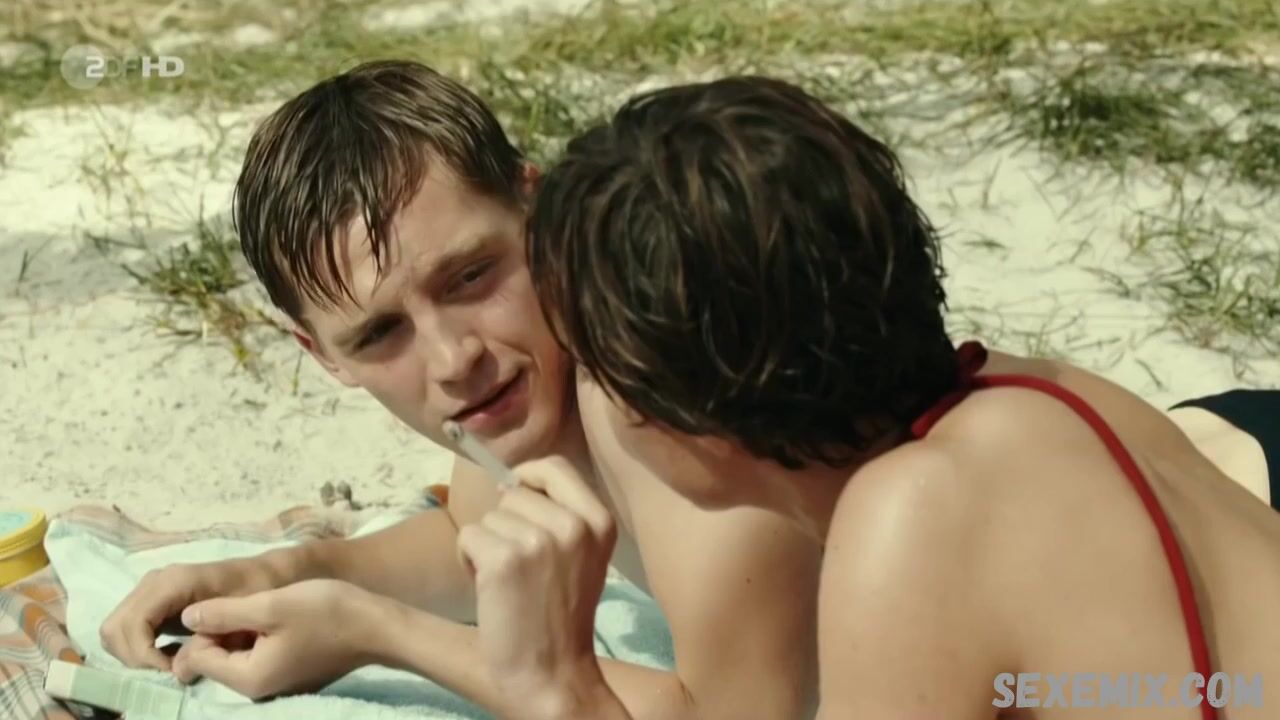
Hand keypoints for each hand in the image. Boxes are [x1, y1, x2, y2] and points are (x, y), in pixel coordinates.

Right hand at [100, 555, 288, 670]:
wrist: (264, 572)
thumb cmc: (255, 589)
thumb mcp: (237, 614)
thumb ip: (205, 638)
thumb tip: (176, 667)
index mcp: (173, 582)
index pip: (133, 624)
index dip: (144, 654)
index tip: (170, 668)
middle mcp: (154, 581)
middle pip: (115, 627)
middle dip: (134, 657)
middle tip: (166, 669)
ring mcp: (150, 587)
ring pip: (115, 627)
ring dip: (132, 652)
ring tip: (165, 663)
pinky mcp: (152, 597)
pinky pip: (127, 625)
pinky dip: (137, 645)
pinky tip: (165, 654)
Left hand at [170, 579, 378, 697]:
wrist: (379, 627)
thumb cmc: (327, 613)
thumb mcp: (271, 605)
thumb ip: (224, 612)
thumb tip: (186, 618)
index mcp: (248, 677)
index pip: (197, 657)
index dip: (208, 625)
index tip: (236, 604)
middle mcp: (257, 689)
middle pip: (215, 658)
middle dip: (224, 628)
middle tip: (254, 604)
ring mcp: (275, 684)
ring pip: (237, 654)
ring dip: (244, 630)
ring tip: (272, 608)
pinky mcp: (289, 674)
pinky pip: (259, 657)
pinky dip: (262, 637)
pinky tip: (286, 619)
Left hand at [456, 456, 620, 718]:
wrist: (552, 671)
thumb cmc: (561, 615)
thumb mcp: (584, 556)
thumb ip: (561, 515)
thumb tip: (510, 482)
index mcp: (599, 521)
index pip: (555, 467)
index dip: (528, 475)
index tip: (516, 495)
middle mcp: (574, 525)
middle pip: (514, 494)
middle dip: (506, 524)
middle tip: (520, 567)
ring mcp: (539, 541)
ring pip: (488, 518)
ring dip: (487, 546)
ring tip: (508, 582)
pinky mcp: (504, 560)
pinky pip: (467, 537)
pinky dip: (468, 561)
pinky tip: (490, 589)